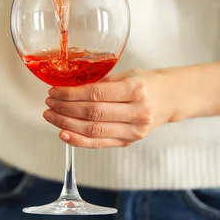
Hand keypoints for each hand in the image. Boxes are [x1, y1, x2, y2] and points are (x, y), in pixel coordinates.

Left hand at [43, 68, 178, 147]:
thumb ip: (101, 83)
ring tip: (51, 116)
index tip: (54, 91)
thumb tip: (69, 88)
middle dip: (64, 109)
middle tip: (49, 103)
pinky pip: (98, 143)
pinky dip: (78, 140)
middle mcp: (137, 112)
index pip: (96, 94)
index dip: (70, 94)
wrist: (170, 99)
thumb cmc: (146, 83)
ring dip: (66, 124)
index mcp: (136, 90)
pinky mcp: (128, 142)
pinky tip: (63, 133)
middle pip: (92, 114)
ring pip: (93, 131)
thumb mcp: (126, 75)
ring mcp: (134, 131)